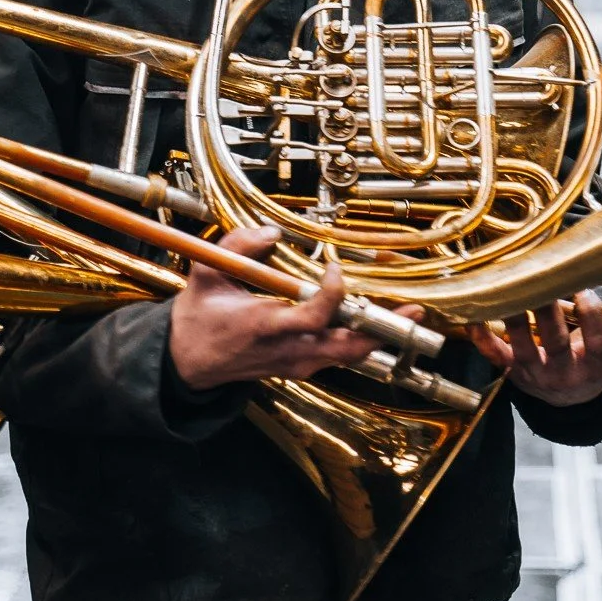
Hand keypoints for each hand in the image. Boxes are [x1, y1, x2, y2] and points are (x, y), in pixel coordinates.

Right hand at [168, 226, 420, 389]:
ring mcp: (295, 363)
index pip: (312, 318)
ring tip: (407, 315)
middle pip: (345, 347)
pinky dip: (359, 341)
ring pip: (347, 356)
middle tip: (413, 311)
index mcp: (263, 326)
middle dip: (381, 330)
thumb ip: (237, 245)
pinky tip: (377, 322)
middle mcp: (286, 350)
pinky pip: (337, 357)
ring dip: (378, 335)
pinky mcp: (299, 368)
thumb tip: (272, 232)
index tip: (336, 269)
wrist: (188, 362)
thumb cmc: (200, 317)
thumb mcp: (207, 272)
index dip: (332, 295)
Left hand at [466, 275, 601, 406]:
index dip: (591, 316)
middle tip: (539, 283)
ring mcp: (538, 372)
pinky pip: (496, 357)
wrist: (573, 395)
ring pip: (524, 349)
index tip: (583, 291)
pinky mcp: (514, 371)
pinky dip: (482, 340)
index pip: (598, 340)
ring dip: (514, 322)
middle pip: (557, 343)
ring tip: (508, 293)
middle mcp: (568, 371)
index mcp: (598, 361)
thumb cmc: (598, 354)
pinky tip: (473, 319)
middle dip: (548, 314)